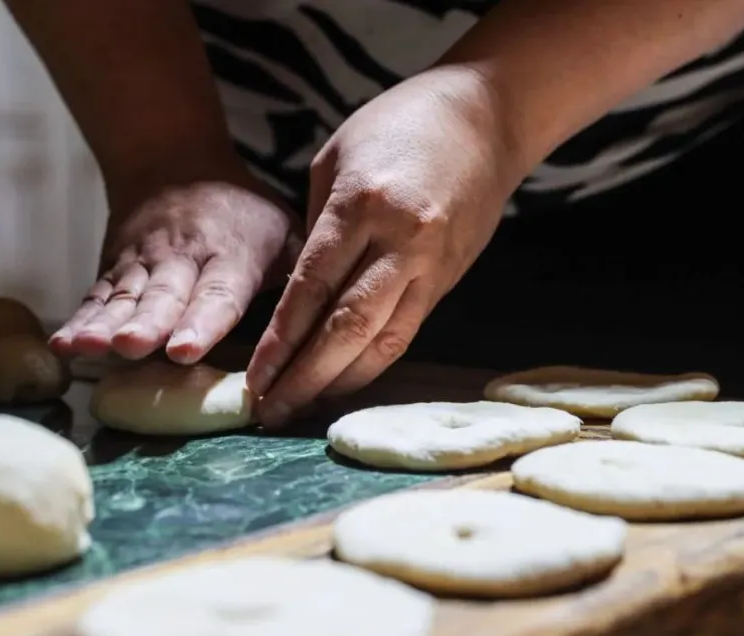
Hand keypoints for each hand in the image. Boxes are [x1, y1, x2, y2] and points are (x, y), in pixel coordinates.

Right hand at [52, 169, 300, 363]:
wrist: (173, 161)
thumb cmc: (243, 213)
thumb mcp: (283, 230)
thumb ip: (300, 273)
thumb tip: (327, 324)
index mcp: (231, 256)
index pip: (219, 294)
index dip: (203, 321)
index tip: (187, 349)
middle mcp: (182, 260)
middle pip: (164, 296)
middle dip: (149, 323)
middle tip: (135, 346)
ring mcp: (142, 264)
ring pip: (124, 298)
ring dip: (106, 325)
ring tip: (88, 348)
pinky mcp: (112, 268)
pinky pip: (95, 296)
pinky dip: (77, 320)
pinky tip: (62, 345)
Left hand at [247, 66, 520, 426]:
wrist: (489, 115)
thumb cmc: (401, 122)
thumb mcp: (337, 156)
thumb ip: (316, 226)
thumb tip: (299, 292)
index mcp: (362, 204)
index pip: (311, 289)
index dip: (280, 342)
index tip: (254, 378)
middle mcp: (400, 242)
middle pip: (346, 328)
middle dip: (304, 377)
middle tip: (269, 412)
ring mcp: (432, 264)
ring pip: (382, 341)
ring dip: (339, 382)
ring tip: (301, 408)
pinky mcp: (451, 277)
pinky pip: (407, 331)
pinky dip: (372, 362)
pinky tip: (344, 380)